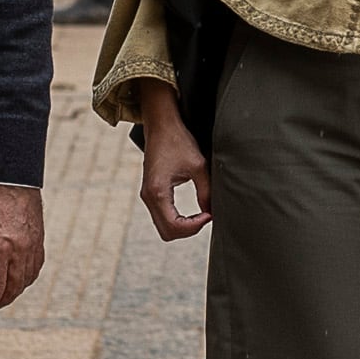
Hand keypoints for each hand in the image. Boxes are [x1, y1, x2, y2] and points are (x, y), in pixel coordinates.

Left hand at [0, 181, 44, 316]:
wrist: (11, 175)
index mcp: (0, 248)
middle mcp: (20, 250)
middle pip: (12, 289)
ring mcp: (33, 246)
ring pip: (26, 281)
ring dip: (13, 292)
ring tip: (0, 295)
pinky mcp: (40, 240)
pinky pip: (36, 268)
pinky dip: (26, 279)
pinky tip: (16, 280)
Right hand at [132, 81, 211, 240]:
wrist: (161, 125)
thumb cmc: (179, 141)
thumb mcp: (199, 166)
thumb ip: (206, 192)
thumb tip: (212, 213)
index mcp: (157, 192)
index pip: (174, 226)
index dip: (194, 227)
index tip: (209, 215)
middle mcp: (148, 196)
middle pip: (167, 233)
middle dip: (189, 231)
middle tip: (207, 217)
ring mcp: (147, 195)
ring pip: (163, 227)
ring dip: (183, 227)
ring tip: (202, 215)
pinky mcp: (151, 193)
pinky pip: (162, 217)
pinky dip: (177, 221)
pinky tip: (193, 212)